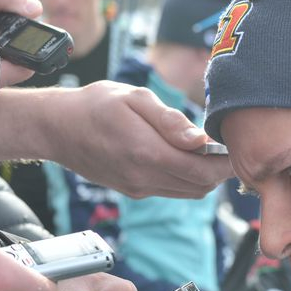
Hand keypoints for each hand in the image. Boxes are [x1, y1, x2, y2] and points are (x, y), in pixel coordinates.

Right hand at [46, 82, 233, 197]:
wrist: (57, 128)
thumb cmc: (95, 105)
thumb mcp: (134, 98)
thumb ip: (170, 120)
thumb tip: (201, 140)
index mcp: (147, 153)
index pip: (204, 172)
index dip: (226, 162)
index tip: (232, 143)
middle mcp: (144, 178)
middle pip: (201, 187)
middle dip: (218, 170)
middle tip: (224, 145)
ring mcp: (138, 188)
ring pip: (188, 192)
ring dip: (202, 175)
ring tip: (205, 149)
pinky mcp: (133, 190)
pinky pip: (170, 189)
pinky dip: (184, 177)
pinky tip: (181, 154)